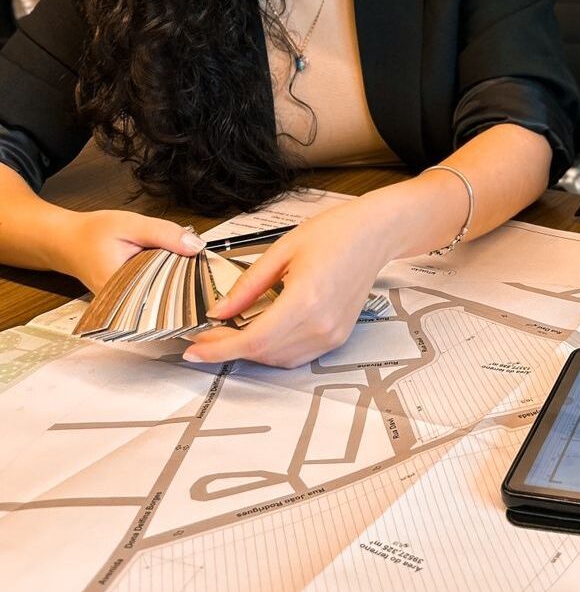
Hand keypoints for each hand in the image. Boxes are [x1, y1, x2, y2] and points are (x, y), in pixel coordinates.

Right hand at [58, 209, 205, 291]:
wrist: (68, 241)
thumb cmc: (92, 233)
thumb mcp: (131, 225)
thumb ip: (165, 235)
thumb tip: (196, 247)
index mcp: (121, 291)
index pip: (167, 294)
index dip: (190, 282)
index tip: (206, 270)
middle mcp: (122, 304)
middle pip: (167, 296)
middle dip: (185, 279)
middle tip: (198, 262)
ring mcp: (125, 304)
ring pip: (162, 293)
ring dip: (175, 278)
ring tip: (183, 263)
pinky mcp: (129, 299)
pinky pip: (154, 290)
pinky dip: (164, 277)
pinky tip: (169, 266)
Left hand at [181, 197, 396, 368]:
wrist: (375, 234)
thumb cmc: (335, 232)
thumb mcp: (282, 250)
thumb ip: (247, 286)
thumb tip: (218, 311)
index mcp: (305, 299)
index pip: (252, 339)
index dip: (218, 349)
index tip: (192, 350)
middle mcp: (321, 324)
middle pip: (262, 353)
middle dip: (228, 349)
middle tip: (206, 336)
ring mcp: (332, 334)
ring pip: (278, 359)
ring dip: (251, 351)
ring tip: (232, 333)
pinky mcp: (338, 337)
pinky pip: (297, 356)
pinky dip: (273, 351)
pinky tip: (262, 333)